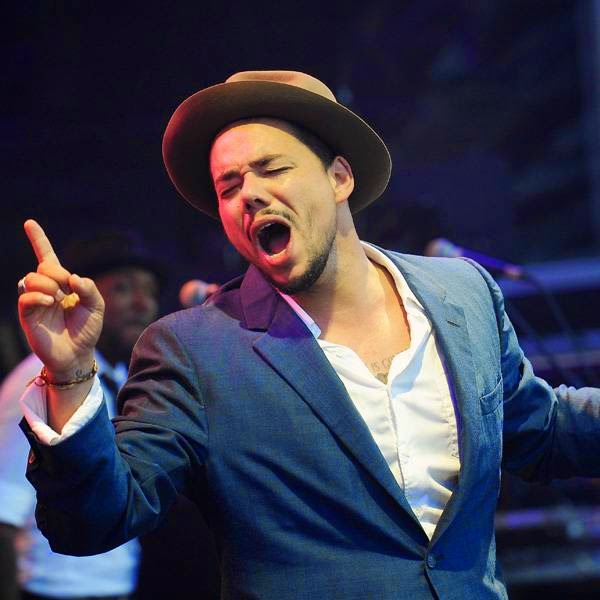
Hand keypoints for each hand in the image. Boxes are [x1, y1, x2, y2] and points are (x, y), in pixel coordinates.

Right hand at [18, 220, 104, 378]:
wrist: (78, 354)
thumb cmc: (87, 330)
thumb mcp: (97, 306)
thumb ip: (90, 288)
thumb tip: (73, 278)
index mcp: (62, 283)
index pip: (47, 257)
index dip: (38, 240)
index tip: (29, 223)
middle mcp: (46, 289)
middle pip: (42, 268)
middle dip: (56, 273)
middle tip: (67, 290)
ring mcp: (35, 301)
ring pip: (31, 278)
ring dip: (48, 285)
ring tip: (57, 300)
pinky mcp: (27, 315)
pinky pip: (25, 297)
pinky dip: (38, 296)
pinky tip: (50, 302)